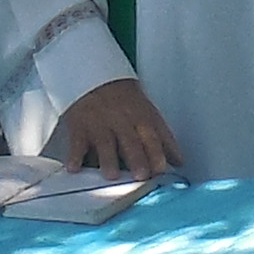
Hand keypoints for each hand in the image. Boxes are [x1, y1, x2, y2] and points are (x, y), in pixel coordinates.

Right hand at [52, 79, 188, 182]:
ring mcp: (101, 125)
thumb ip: (163, 138)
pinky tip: (75, 168)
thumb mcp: (148, 113)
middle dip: (137, 158)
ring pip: (105, 143)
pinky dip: (75, 156)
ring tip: (111, 175)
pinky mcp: (80, 128)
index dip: (158, 153)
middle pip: (131, 142)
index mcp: (142, 119)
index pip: (153, 137)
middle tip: (141, 175)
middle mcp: (122, 123)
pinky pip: (77, 143)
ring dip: (108, 160)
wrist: (96, 77)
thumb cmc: (125, 100)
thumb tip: (179, 161)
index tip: (162, 168)